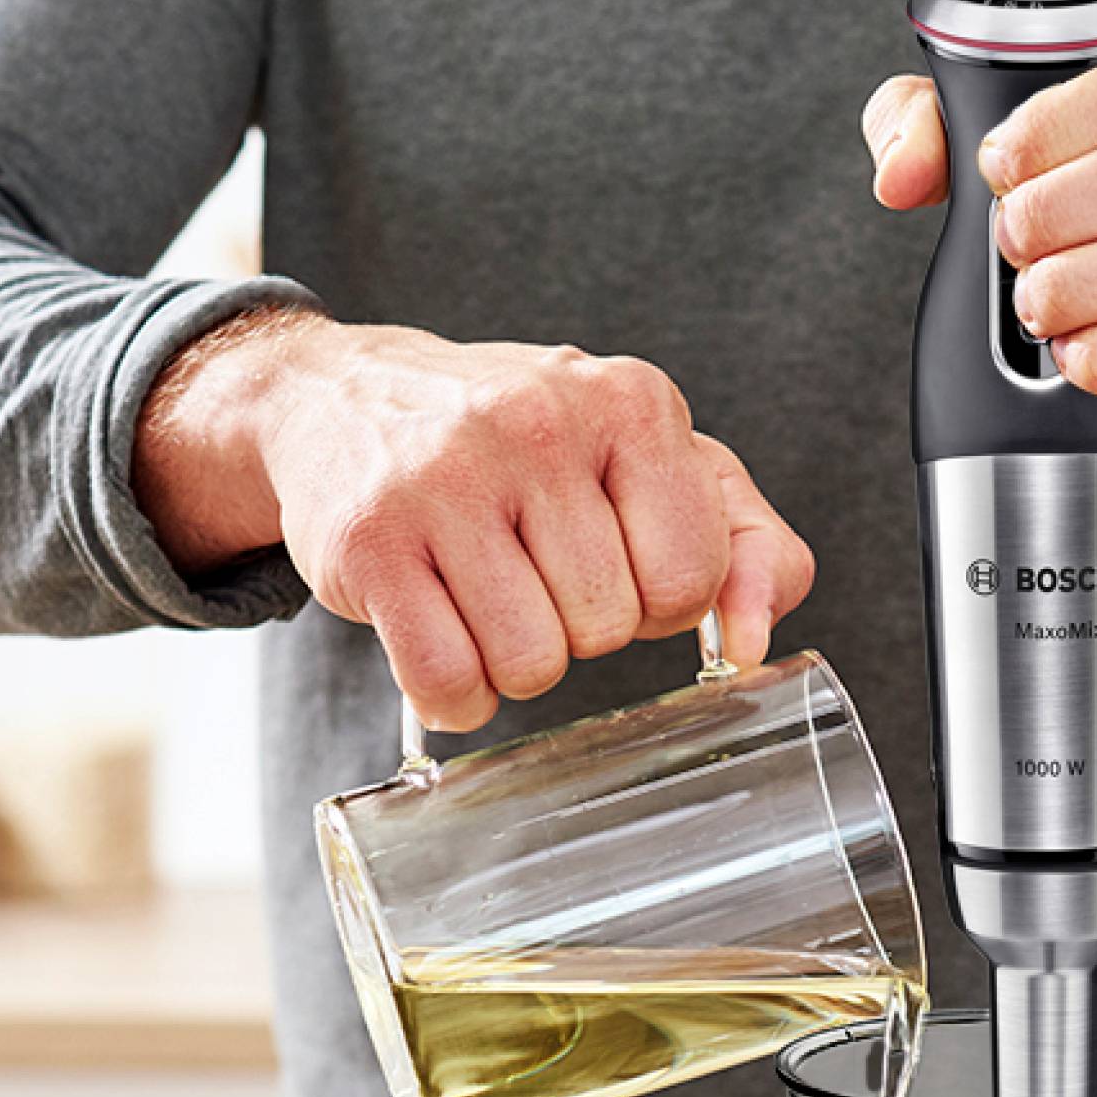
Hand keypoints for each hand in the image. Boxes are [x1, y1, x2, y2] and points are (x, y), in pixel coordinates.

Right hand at [135, 314, 813, 729]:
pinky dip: (452, 696)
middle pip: (608, 629)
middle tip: (529, 569)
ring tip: (482, 597)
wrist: (340, 400)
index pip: (689, 580)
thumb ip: (743, 544)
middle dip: (576, 626)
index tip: (610, 560)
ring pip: (530, 664)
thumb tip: (755, 644)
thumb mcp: (650, 464)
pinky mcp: (372, 541)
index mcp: (632, 402)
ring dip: (512, 662)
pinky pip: (448, 681)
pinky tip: (440, 638)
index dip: (653, 599)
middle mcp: (540, 423)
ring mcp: (447, 479)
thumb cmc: (521, 450)